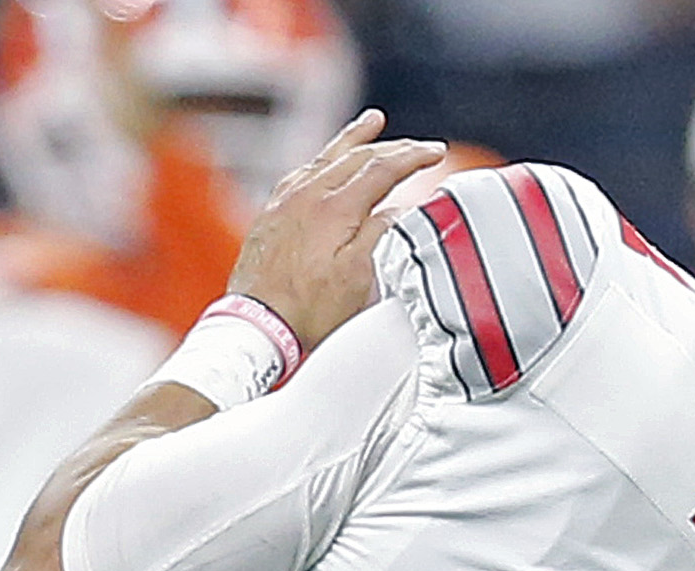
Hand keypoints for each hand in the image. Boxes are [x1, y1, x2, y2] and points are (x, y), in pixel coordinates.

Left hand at [227, 111, 447, 353]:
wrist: (259, 323)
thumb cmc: (309, 309)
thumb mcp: (360, 278)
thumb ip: (381, 235)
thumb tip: (399, 210)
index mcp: (335, 209)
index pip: (382, 169)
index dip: (413, 157)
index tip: (435, 152)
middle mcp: (308, 195)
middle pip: (356, 156)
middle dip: (392, 146)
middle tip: (418, 144)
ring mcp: (287, 200)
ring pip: (327, 157)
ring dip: (354, 139)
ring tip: (372, 123)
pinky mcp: (273, 212)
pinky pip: (304, 171)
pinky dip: (326, 158)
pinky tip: (329, 161)